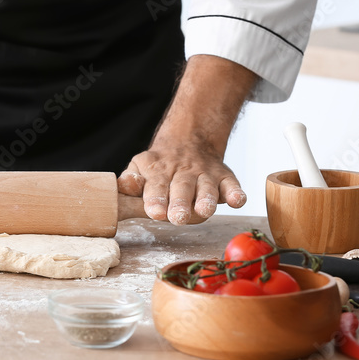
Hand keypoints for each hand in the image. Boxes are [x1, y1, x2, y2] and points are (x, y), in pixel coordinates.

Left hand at [117, 54, 255, 224]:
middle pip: (181, 188)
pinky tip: (237, 201)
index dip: (155, 199)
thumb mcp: (139, 167)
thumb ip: (129, 180)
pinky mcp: (224, 177)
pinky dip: (235, 192)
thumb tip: (121, 187)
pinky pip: (232, 184)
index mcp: (157, 170)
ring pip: (206, 187)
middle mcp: (182, 171)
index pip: (155, 185)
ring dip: (207, 199)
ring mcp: (204, 174)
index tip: (155, 212)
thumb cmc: (158, 166)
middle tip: (178, 217)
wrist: (187, 142)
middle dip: (181, 204)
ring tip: (205, 211)